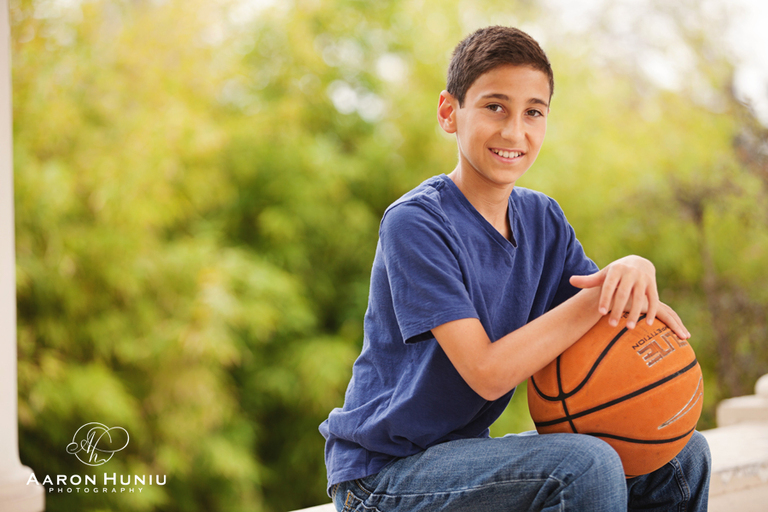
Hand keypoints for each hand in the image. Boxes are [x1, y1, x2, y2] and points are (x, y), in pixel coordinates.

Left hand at [569, 256, 689, 338]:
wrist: (639, 262)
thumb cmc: (616, 273)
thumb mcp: (603, 274)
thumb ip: (588, 280)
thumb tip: (570, 281)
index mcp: (616, 270)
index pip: (608, 286)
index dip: (605, 299)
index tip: (600, 313)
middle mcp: (630, 273)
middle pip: (623, 294)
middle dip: (618, 310)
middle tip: (612, 326)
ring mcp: (643, 279)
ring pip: (640, 298)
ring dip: (635, 314)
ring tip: (629, 328)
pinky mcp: (653, 285)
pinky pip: (654, 299)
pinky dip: (652, 312)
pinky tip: (648, 325)